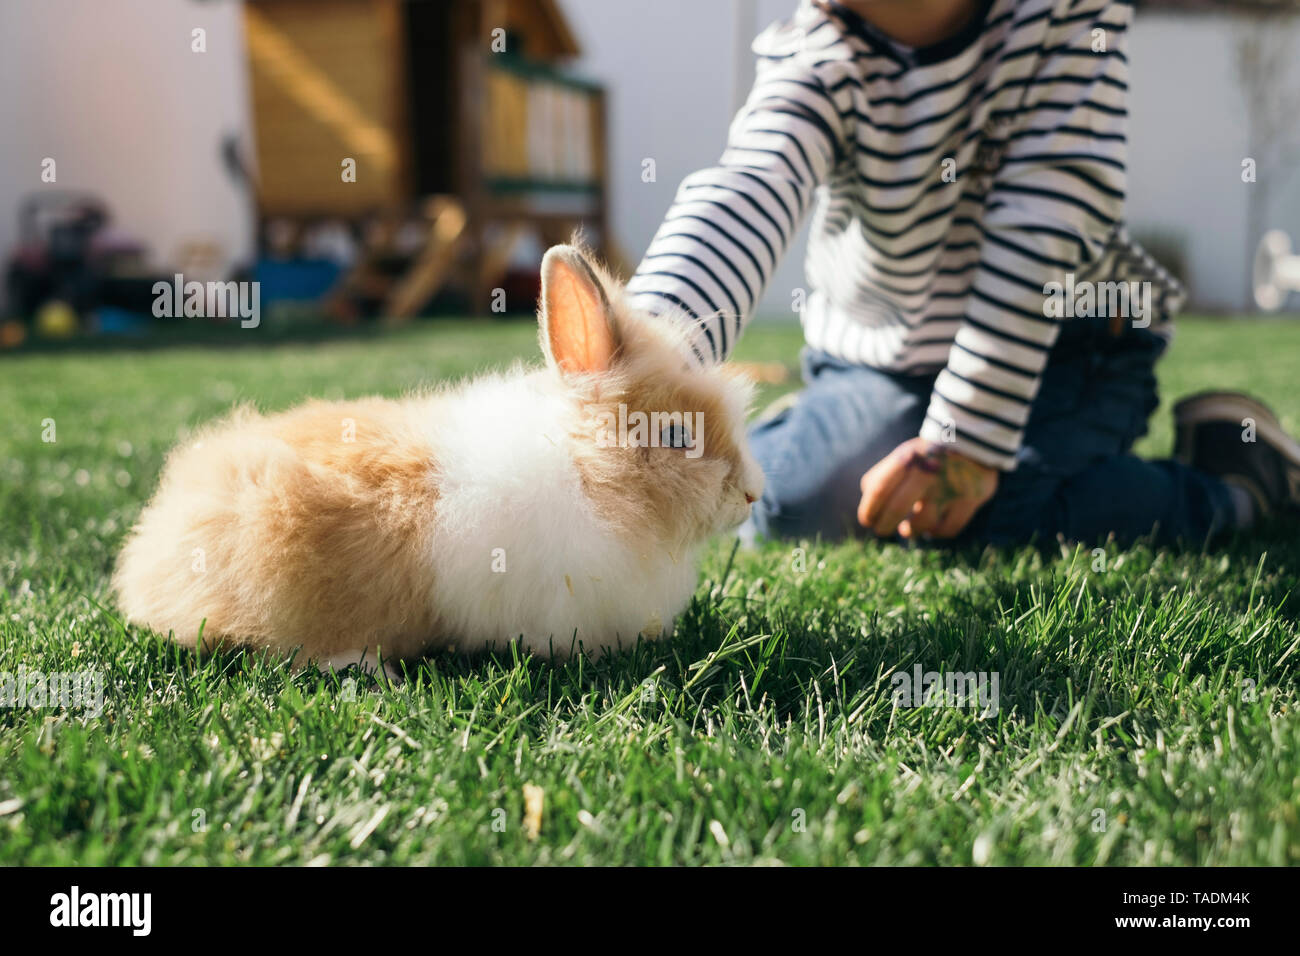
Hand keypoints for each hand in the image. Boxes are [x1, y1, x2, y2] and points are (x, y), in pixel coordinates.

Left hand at [857, 438, 998, 538]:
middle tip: (882, 531)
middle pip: (897, 508)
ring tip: (907, 529)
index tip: (867, 520)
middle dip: (885, 525)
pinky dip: (936, 531)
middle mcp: (928, 471)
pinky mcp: (971, 498)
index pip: (879, 489)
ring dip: (911, 530)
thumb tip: (868, 506)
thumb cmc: (928, 454)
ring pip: (923, 523)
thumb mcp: (904, 456)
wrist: (974, 439)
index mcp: (908, 458)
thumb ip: (882, 477)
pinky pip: (948, 529)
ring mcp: (951, 485)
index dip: (869, 509)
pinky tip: (931, 528)